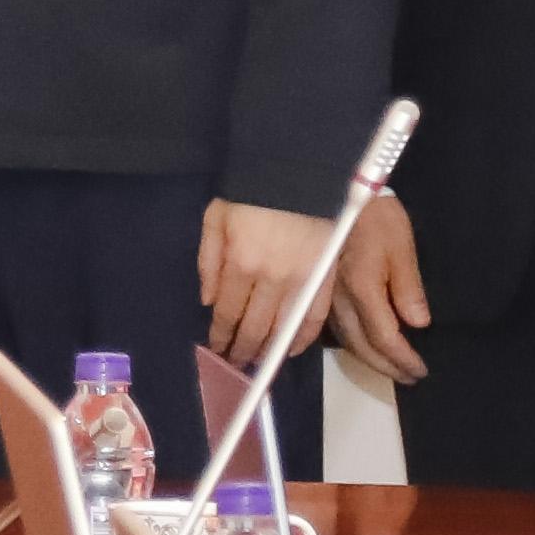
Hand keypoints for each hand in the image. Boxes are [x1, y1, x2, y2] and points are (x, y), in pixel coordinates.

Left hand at [196, 198, 329, 368]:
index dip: (220, 336)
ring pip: (281, 329)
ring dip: (266, 351)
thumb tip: (208, 301)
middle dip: (241, 350)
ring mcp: (301, 281)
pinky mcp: (325, 278)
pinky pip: (314, 319)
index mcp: (240, 262)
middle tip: (234, 364)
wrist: (298, 171)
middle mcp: (270, 278)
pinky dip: (302, 339)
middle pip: (253, 328)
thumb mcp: (216, 216)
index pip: (227, 313)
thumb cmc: (252, 190)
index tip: (216, 350)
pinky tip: (289, 350)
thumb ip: (209, 260)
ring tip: (256, 363)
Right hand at [319, 197, 431, 386]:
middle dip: (387, 367)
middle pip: (362, 346)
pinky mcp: (317, 290)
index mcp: (363, 288)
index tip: (421, 369)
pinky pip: (332, 328)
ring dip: (368, 360)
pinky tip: (359, 345)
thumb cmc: (374, 214)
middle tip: (409, 377)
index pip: (385, 337)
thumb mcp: (401, 244)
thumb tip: (418, 323)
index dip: (404, 359)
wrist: (335, 190)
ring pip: (344, 340)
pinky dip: (350, 344)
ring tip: (389, 368)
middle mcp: (340, 299)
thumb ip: (408, 286)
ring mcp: (325, 296)